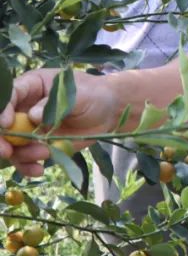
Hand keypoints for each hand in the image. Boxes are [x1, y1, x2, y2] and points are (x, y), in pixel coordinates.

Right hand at [0, 69, 116, 175]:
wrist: (109, 113)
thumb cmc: (94, 95)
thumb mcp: (81, 95)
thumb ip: (57, 104)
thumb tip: (32, 116)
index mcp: (32, 86)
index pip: (8, 95)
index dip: (2, 110)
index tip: (7, 124)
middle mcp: (23, 107)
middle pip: (1, 124)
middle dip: (1, 138)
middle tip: (7, 151)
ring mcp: (28, 127)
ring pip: (10, 144)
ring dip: (20, 154)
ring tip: (45, 154)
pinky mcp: (36, 144)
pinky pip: (23, 158)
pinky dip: (26, 166)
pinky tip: (38, 170)